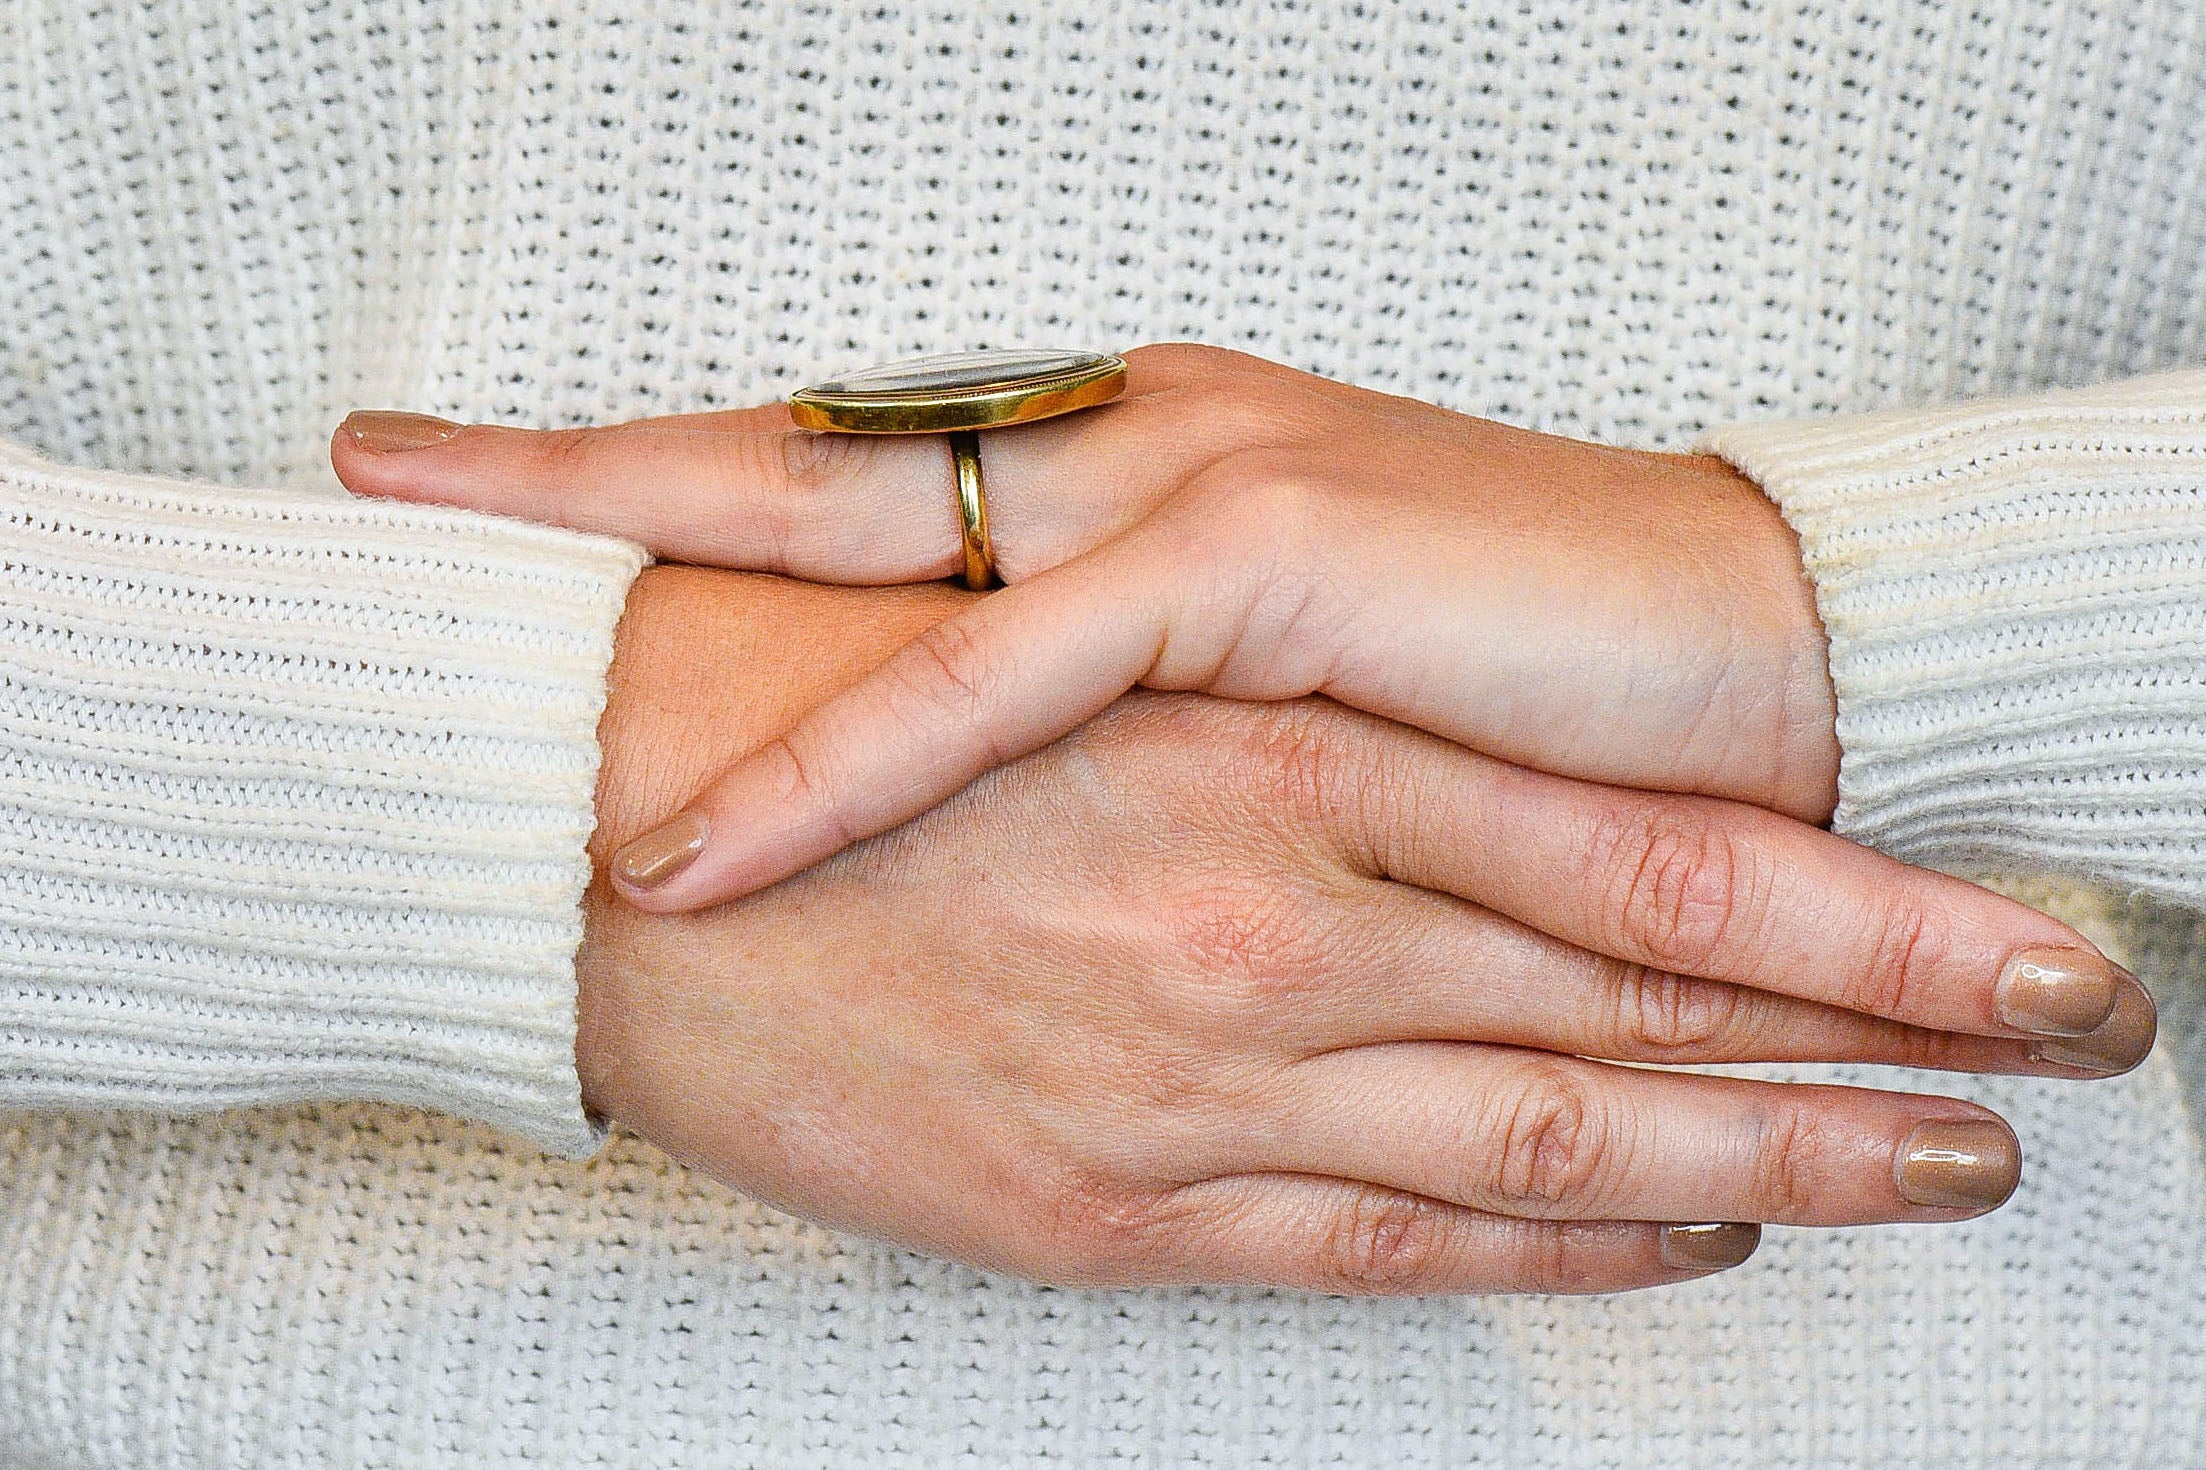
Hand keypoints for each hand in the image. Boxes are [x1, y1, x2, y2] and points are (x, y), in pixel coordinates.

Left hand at [334, 343, 1838, 912]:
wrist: (1764, 662)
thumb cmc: (1525, 695)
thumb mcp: (1289, 698)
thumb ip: (1133, 708)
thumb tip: (994, 759)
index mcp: (1131, 474)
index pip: (865, 472)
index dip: (676, 481)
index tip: (502, 488)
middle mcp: (1137, 451)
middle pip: (812, 462)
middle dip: (595, 475)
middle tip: (396, 475)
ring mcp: (1190, 493)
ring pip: (872, 550)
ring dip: (664, 604)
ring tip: (472, 663)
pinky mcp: (1264, 570)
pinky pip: (1006, 677)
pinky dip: (850, 760)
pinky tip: (710, 835)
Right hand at [576, 566, 2150, 1294]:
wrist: (602, 837)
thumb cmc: (841, 708)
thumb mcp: (1100, 656)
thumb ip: (1300, 727)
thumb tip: (1477, 770)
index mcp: (1280, 751)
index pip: (1641, 855)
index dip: (1852, 909)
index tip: (2012, 936)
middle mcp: (1277, 921)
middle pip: (1648, 1007)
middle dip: (1883, 1036)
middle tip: (2073, 1049)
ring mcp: (1207, 1079)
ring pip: (1553, 1147)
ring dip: (1768, 1160)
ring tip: (1943, 1165)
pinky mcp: (1120, 1203)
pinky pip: (1391, 1250)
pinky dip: (1563, 1253)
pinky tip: (1686, 1244)